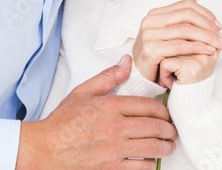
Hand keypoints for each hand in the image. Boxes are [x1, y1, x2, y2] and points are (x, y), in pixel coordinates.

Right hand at [16, 55, 176, 168]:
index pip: (148, 106)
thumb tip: (126, 62)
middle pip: (155, 127)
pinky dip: (152, 163)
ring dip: (166, 146)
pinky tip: (152, 159)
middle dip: (169, 129)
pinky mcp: (113, 167)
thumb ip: (108, 77)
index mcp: (110, 106)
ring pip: (152, 147)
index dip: (163, 110)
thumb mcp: (83, 91)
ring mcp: (115, 149)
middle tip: (172, 130)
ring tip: (168, 145)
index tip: (166, 114)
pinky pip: (141, 167)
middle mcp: (115, 127)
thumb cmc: (64, 121)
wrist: (49, 148)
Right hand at [130, 0, 221, 83]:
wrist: (139, 74)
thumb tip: (195, 1)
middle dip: (209, 26)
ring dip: (207, 37)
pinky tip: (208, 50)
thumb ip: (179, 20)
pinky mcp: (150, 49)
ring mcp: (149, 34)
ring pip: (185, 30)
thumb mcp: (166, 33)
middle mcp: (151, 21)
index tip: (218, 26)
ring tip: (219, 45)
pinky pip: (179, 46)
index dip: (205, 14)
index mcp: (156, 14)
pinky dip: (197, 47)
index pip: (186, 6)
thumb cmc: (156, 54)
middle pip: (187, 16)